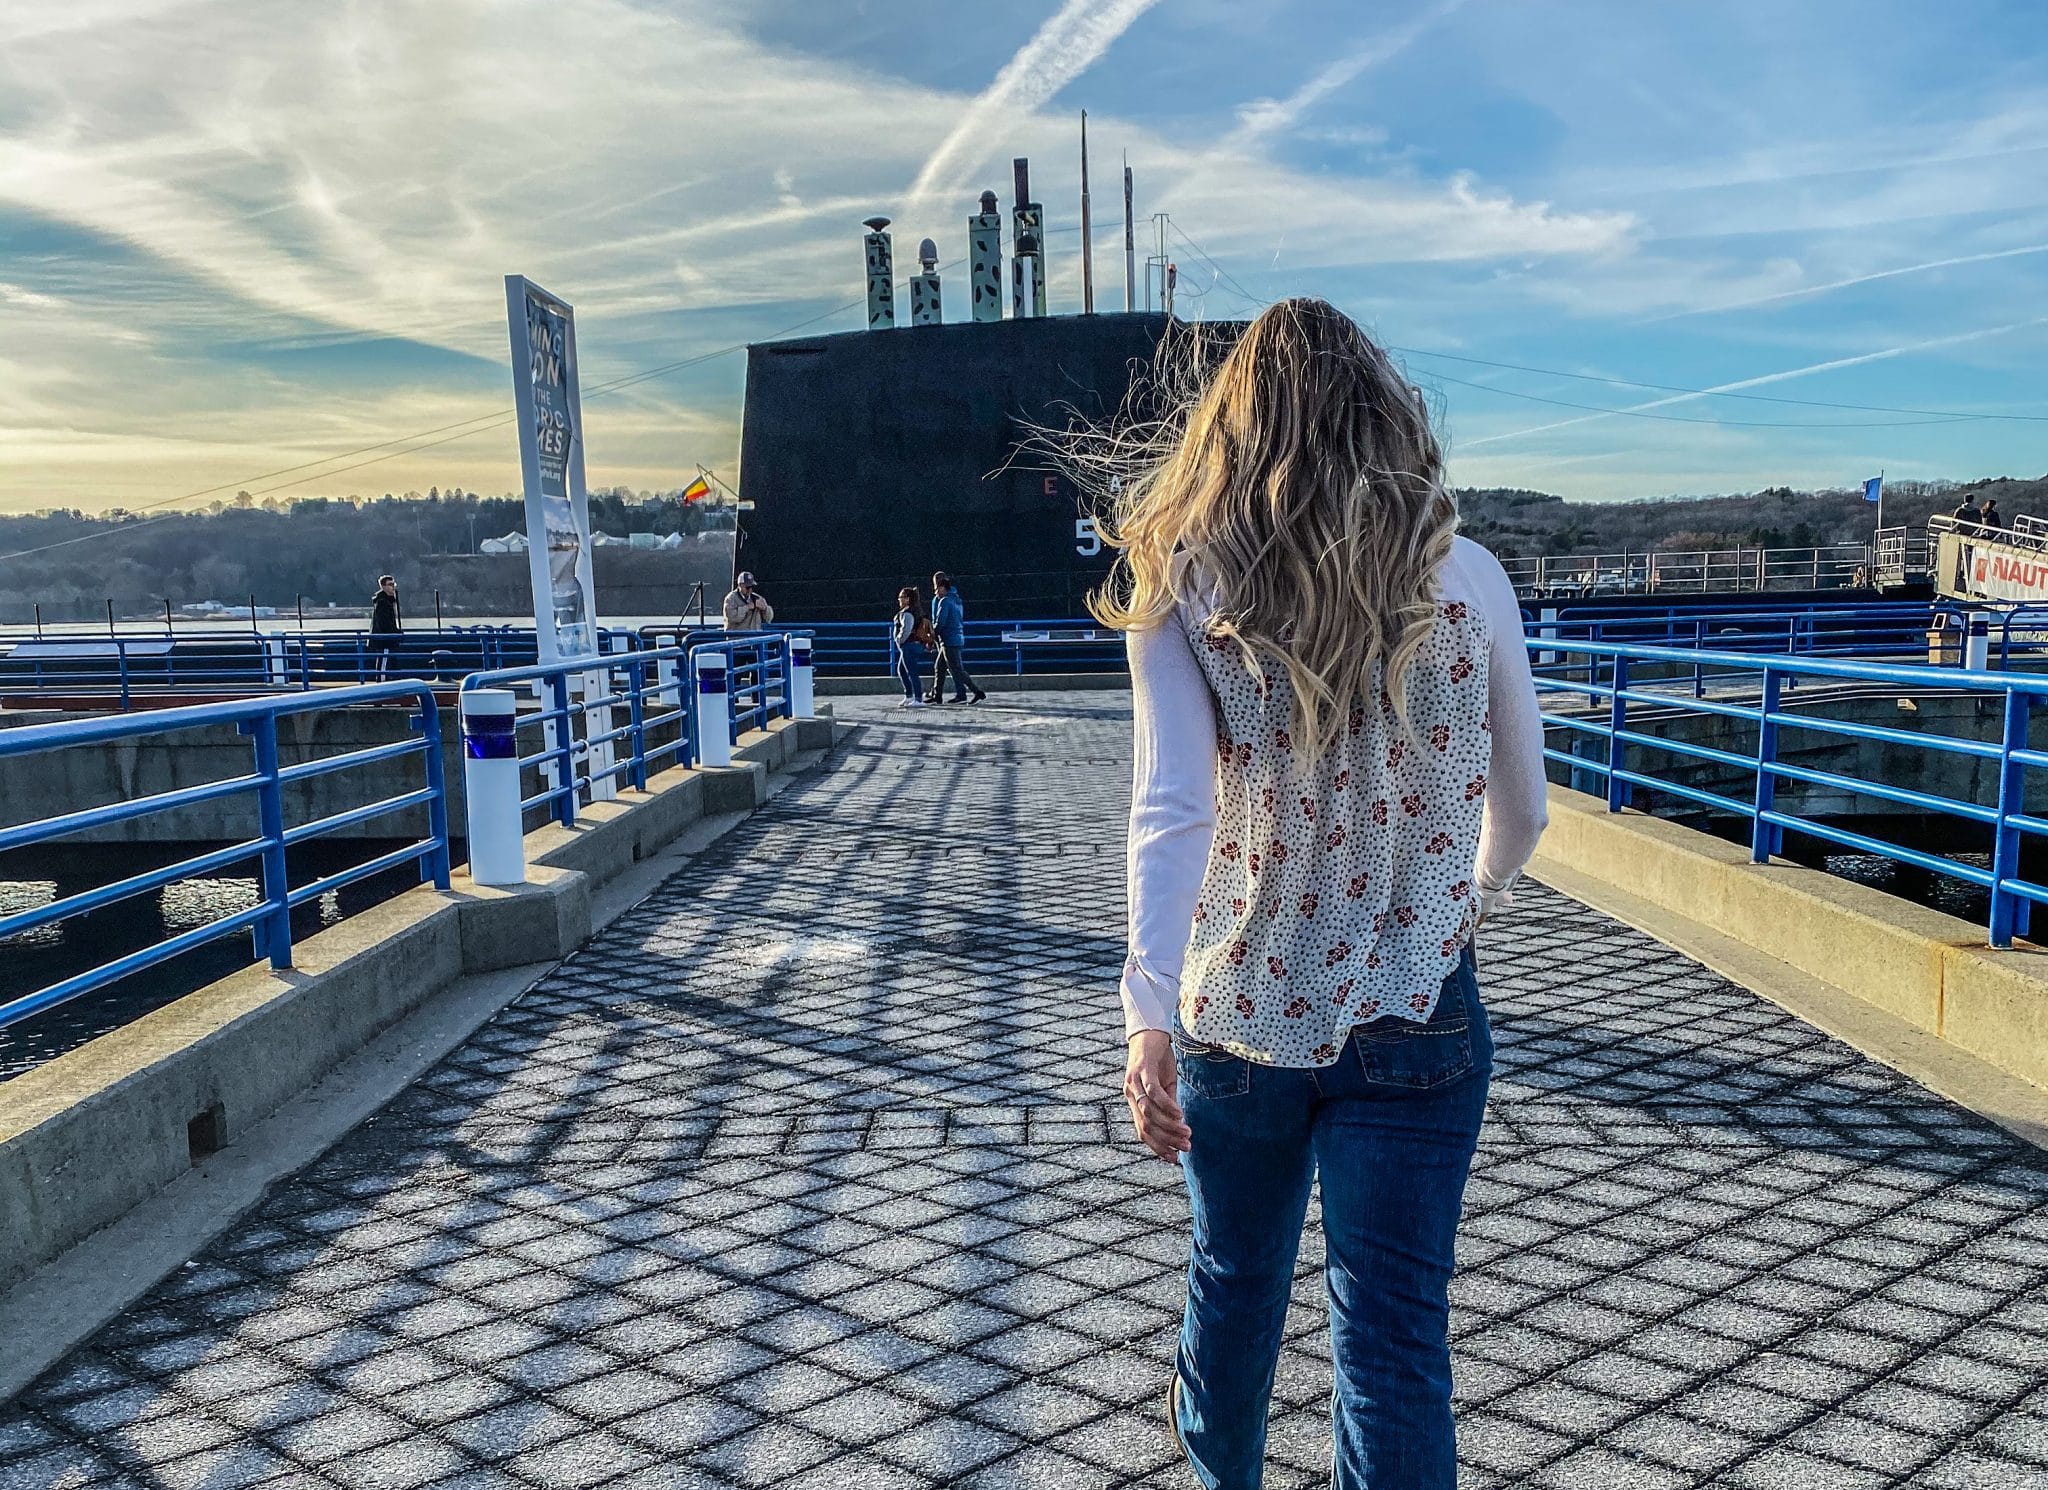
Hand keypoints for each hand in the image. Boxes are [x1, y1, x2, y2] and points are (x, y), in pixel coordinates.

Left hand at [1124, 1031, 1189, 1161]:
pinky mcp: (1142, 1070)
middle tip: (1186, 1148)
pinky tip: (1180, 1115)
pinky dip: (1167, 1106)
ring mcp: (1134, 1082)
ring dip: (1169, 1126)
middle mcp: (1130, 1094)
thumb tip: (1179, 1125)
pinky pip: (1153, 1093)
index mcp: (1133, 1101)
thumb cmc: (1158, 1060)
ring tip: (1187, 1133)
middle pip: (1146, 1125)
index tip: (1175, 1159)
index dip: (1158, 1147)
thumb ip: (1168, 1104)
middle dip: (1167, 1141)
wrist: (1150, 1032)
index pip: (1143, 1131)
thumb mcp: (1165, 1085)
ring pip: (1150, 1112)